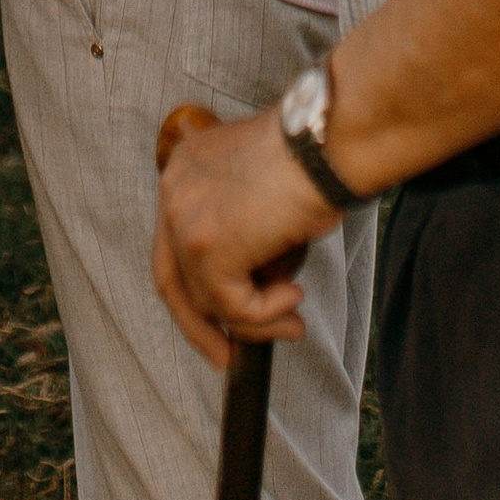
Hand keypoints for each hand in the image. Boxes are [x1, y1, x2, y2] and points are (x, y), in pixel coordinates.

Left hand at [152, 108, 327, 371]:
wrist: (327, 142)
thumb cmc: (313, 159)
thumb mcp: (261, 194)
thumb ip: (242, 231)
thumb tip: (250, 290)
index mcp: (184, 170)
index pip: (172, 245)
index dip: (193, 289)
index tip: (217, 321)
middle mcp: (174, 191)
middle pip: (174, 279)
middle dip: (202, 326)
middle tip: (228, 357)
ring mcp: (186, 220)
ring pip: (209, 299)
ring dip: (256, 319)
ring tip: (294, 319)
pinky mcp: (208, 248)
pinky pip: (233, 306)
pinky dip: (266, 313)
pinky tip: (294, 298)